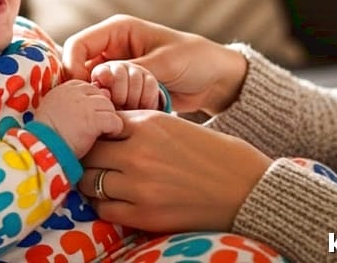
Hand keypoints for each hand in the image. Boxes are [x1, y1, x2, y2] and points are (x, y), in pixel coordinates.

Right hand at [34, 79, 121, 157]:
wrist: (42, 150)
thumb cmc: (48, 135)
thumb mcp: (55, 111)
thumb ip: (74, 102)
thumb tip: (103, 94)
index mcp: (63, 90)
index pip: (88, 88)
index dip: (92, 102)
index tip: (88, 117)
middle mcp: (74, 93)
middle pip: (100, 95)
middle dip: (102, 110)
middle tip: (98, 126)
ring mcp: (84, 105)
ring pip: (109, 106)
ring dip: (109, 119)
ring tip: (102, 132)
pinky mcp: (93, 120)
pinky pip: (114, 120)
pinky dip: (114, 129)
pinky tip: (107, 136)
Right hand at [63, 14, 247, 114]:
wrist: (216, 81)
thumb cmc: (195, 60)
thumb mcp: (165, 62)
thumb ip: (133, 69)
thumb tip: (103, 78)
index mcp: (117, 30)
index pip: (78, 44)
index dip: (72, 66)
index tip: (83, 89)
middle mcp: (111, 49)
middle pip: (79, 69)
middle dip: (89, 88)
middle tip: (104, 104)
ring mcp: (116, 71)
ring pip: (92, 88)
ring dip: (104, 100)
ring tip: (123, 108)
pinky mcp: (124, 91)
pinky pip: (107, 100)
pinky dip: (114, 109)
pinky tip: (127, 114)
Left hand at [76, 109, 271, 232]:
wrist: (249, 190)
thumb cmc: (217, 156)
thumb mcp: (177, 126)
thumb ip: (142, 127)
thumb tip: (109, 129)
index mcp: (148, 123)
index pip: (100, 122)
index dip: (96, 130)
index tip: (96, 136)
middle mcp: (138, 152)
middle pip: (88, 151)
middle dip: (87, 154)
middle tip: (91, 160)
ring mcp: (139, 186)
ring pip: (89, 181)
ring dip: (92, 180)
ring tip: (101, 181)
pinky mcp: (145, 215)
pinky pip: (104, 209)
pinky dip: (103, 205)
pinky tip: (114, 200)